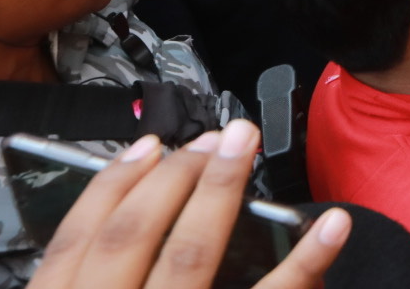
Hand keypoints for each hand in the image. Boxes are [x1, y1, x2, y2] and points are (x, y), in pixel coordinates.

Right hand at [25, 123, 349, 288]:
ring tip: (247, 146)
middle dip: (176, 175)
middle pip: (133, 237)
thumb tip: (124, 218)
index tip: (146, 147)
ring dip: (222, 191)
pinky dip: (307, 262)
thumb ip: (90, 283)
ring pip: (191, 257)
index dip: (111, 187)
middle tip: (216, 136)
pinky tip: (332, 227)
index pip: (77, 243)